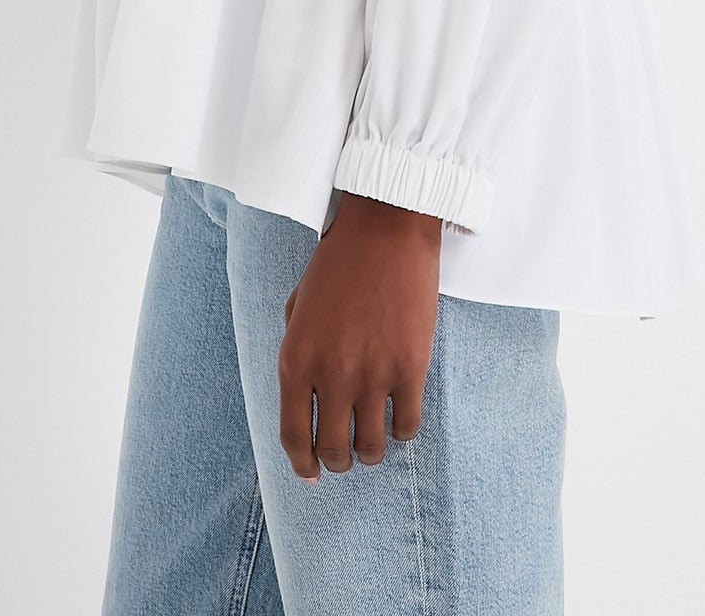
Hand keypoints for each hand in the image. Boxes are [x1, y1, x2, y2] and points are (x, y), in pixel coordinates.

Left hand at [279, 192, 441, 480]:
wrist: (385, 229)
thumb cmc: (338, 263)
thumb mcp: (298, 307)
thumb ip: (299, 355)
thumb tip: (306, 403)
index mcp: (295, 359)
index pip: (293, 436)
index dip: (302, 464)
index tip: (311, 475)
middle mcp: (331, 374)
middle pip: (333, 449)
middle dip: (337, 462)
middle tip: (344, 457)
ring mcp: (373, 374)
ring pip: (372, 447)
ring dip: (370, 454)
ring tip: (372, 445)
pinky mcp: (411, 368)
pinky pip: (408, 426)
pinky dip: (403, 433)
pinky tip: (399, 421)